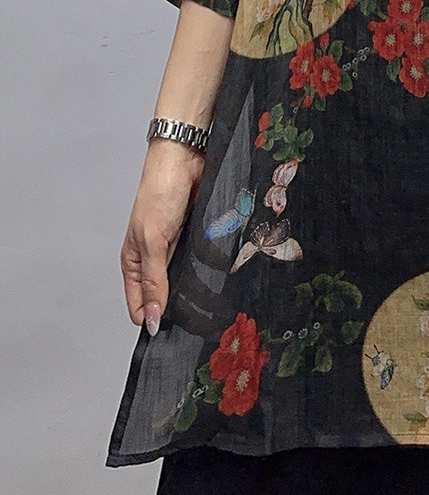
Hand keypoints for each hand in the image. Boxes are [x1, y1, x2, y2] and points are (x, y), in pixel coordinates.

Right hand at [120, 138, 204, 334]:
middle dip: (184, 310)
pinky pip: (207, 261)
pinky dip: (215, 270)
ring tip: (221, 308)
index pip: (140, 305)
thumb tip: (150, 319)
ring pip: (190, 281)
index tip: (173, 337)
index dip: (153, 321)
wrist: (186, 158)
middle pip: (167, 296)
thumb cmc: (159, 192)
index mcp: (135, 262)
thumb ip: (153, 280)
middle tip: (204, 327)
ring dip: (204, 291)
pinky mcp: (199, 237)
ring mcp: (179, 248)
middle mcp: (156, 258)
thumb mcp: (152, 241)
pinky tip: (227, 280)